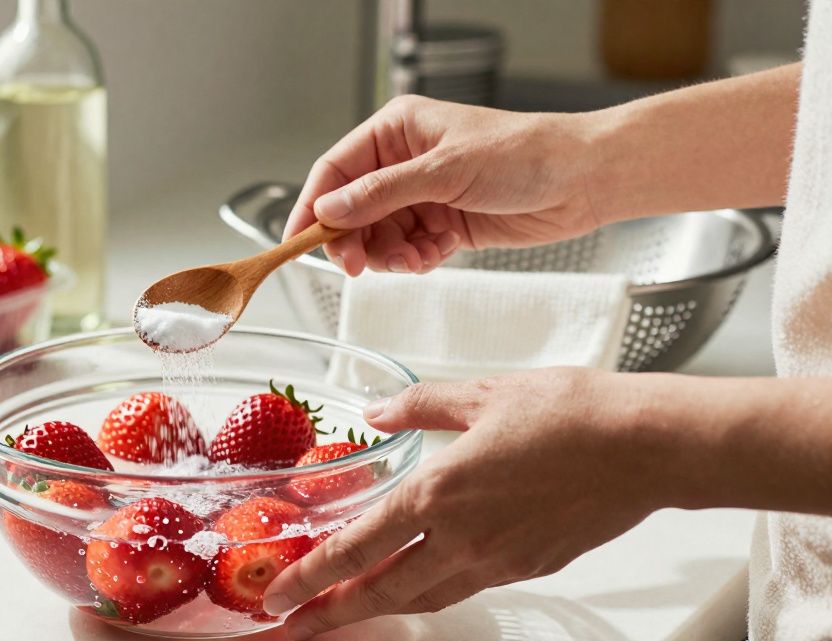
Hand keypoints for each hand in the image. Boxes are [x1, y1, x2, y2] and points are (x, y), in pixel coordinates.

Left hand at [262, 368, 671, 639]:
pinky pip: (464, 588)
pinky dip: (429, 593)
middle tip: (291, 629)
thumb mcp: (479, 393)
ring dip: (377, 610)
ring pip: (422, 598)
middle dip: (329, 614)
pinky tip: (418, 585)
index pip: (355, 548)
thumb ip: (416, 405)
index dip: (309, 576)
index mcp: (437, 493)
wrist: (645, 447)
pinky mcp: (528, 567)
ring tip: (343, 616)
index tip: (277, 596)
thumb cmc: (569, 412)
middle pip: (380, 592)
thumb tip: (374, 412)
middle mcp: (460, 539)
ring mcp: (496, 561)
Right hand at [284, 96, 602, 275]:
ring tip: (416, 258)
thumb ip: (382, 194)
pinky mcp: (441, 225)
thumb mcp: (445, 170)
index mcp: (396, 132)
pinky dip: (415, 260)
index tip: (298, 241)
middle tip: (360, 266)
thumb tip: (329, 211)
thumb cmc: (526, 154)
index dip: (313, 207)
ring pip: (377, 237)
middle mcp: (403, 162)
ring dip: (389, 256)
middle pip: (350, 211)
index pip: (335, 171)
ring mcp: (421, 195)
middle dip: (355, 240)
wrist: (583, 181)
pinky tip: (437, 254)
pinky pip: (407, 251)